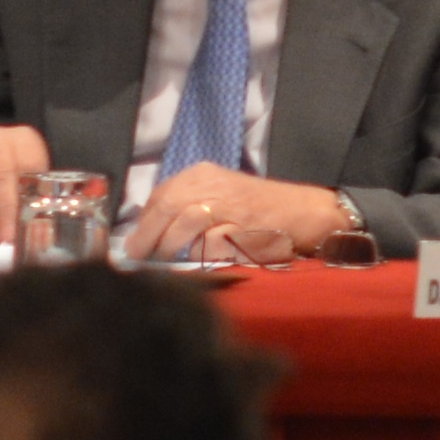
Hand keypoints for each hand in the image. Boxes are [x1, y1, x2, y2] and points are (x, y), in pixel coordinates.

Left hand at [130, 164, 348, 265]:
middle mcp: (214, 184)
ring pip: (186, 225)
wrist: (306, 212)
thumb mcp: (220, 195)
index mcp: (203, 174)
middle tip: (138, 259)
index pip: (161, 195)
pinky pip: (212, 245)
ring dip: (171, 248)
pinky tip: (196, 264)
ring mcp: (230, 205)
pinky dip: (200, 256)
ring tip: (163, 265)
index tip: (133, 245)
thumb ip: (187, 207)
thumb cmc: (260, 209)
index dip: (143, 222)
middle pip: (168, 207)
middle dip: (148, 237)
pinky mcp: (245, 229)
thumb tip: (147, 233)